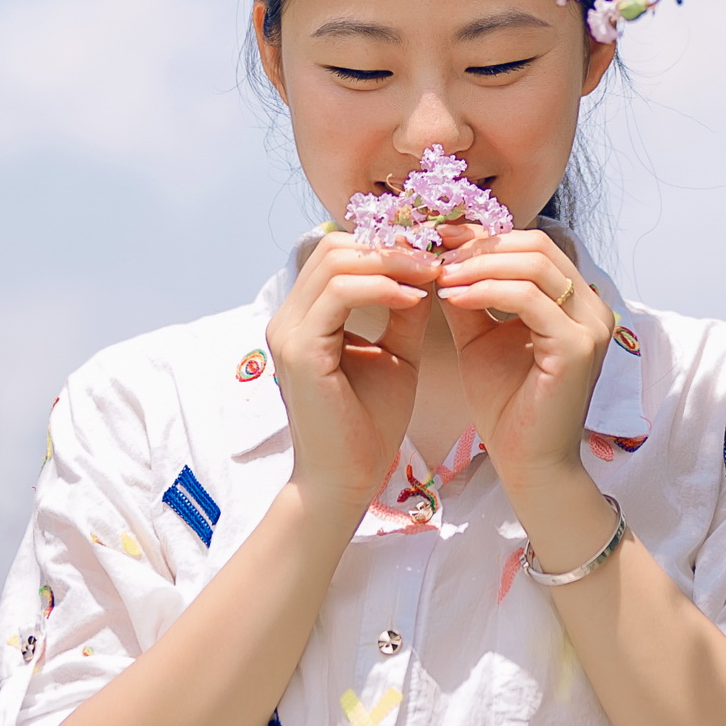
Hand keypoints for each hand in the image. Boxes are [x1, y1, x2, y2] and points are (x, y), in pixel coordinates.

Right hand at [265, 232, 436, 512]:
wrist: (348, 480)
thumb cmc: (369, 425)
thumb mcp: (396, 353)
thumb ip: (405, 309)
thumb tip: (429, 266)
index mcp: (306, 317)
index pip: (340, 253)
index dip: (387, 245)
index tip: (434, 251)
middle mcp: (289, 318)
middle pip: (335, 247)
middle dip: (390, 246)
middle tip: (437, 256)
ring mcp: (289, 331)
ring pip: (335, 261)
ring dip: (390, 261)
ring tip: (432, 272)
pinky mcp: (299, 350)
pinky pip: (339, 293)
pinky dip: (381, 286)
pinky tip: (415, 297)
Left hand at [436, 227, 614, 497]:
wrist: (527, 463)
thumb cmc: (506, 405)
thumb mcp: (480, 337)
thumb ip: (469, 294)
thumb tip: (441, 253)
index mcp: (575, 301)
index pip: (532, 245)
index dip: (484, 235)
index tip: (438, 237)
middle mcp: (592, 307)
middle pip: (536, 245)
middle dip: (480, 245)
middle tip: (435, 253)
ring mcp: (591, 325)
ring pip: (532, 265)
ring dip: (478, 265)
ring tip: (439, 275)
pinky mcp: (578, 346)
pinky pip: (527, 298)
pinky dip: (485, 290)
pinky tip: (452, 296)